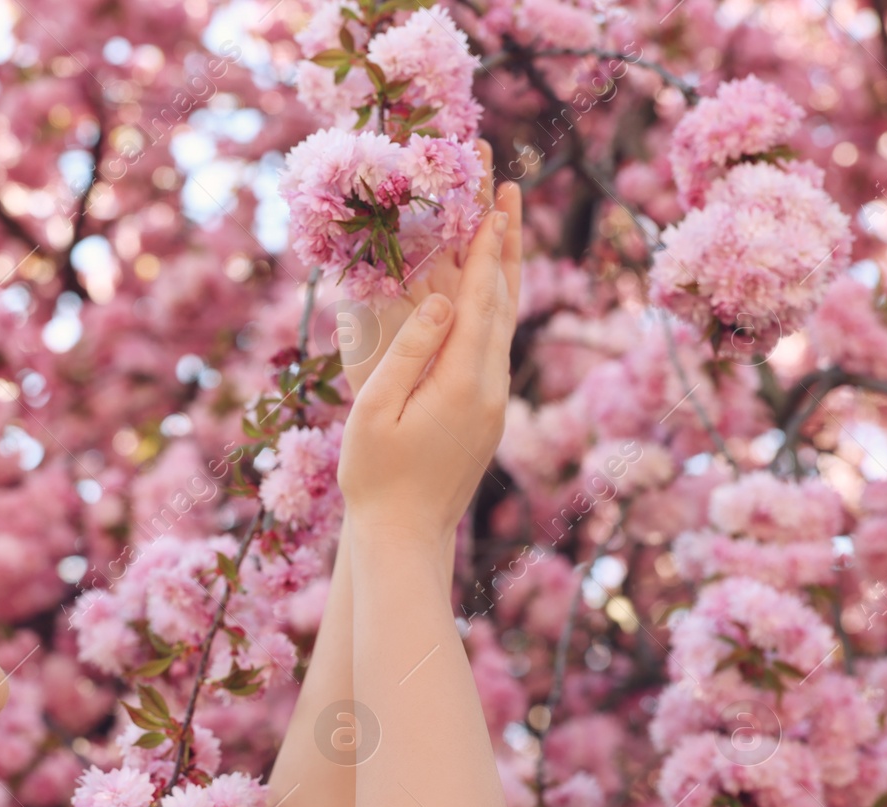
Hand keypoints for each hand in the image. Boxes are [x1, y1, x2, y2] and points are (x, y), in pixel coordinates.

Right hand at [336, 178, 522, 546]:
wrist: (406, 537)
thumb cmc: (375, 477)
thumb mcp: (374, 411)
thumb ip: (408, 352)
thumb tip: (439, 301)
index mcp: (461, 382)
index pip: (478, 299)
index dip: (485, 246)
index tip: (495, 199)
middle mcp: (489, 387)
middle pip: (504, 300)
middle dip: (505, 242)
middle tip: (511, 189)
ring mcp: (492, 402)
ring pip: (504, 322)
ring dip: (503, 270)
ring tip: (506, 224)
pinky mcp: (485, 414)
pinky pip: (493, 345)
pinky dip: (492, 305)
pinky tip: (486, 289)